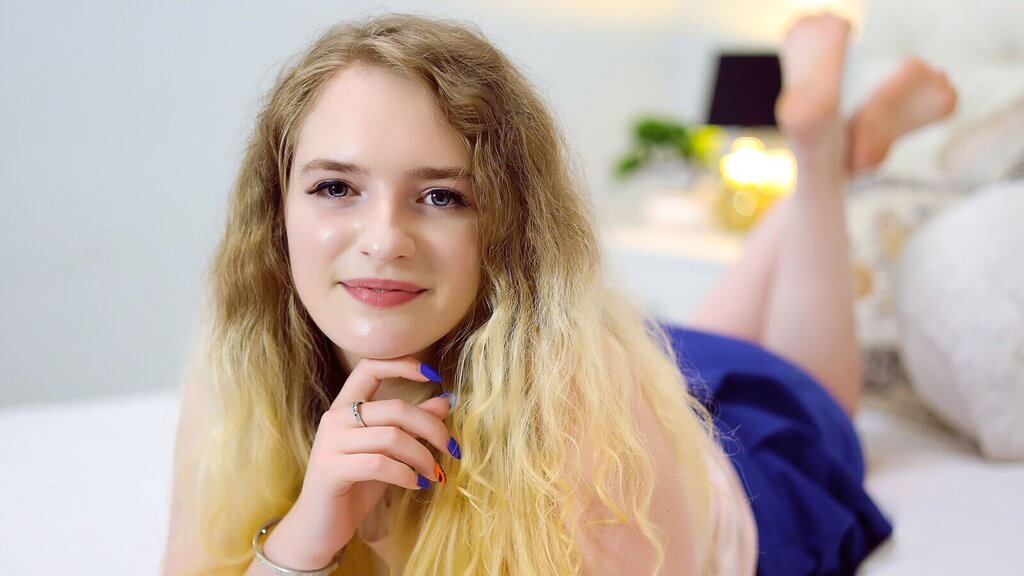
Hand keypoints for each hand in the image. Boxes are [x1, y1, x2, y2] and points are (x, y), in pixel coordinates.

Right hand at [261, 356, 457, 568]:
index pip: (371, 367)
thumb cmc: (356, 486)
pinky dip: (405, 474)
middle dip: (432, 428)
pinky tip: (416, 485)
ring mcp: (330, 442)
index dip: (403, 364)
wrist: (319, 528)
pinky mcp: (330, 469)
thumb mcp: (389, 451)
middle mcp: (335, 418)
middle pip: (396, 408)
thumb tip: (446, 399)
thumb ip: (412, 424)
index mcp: (346, 406)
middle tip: (451, 449)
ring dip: (423, 457)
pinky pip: (379, 463)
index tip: (434, 375)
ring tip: (435, 474)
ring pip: (392, 437)